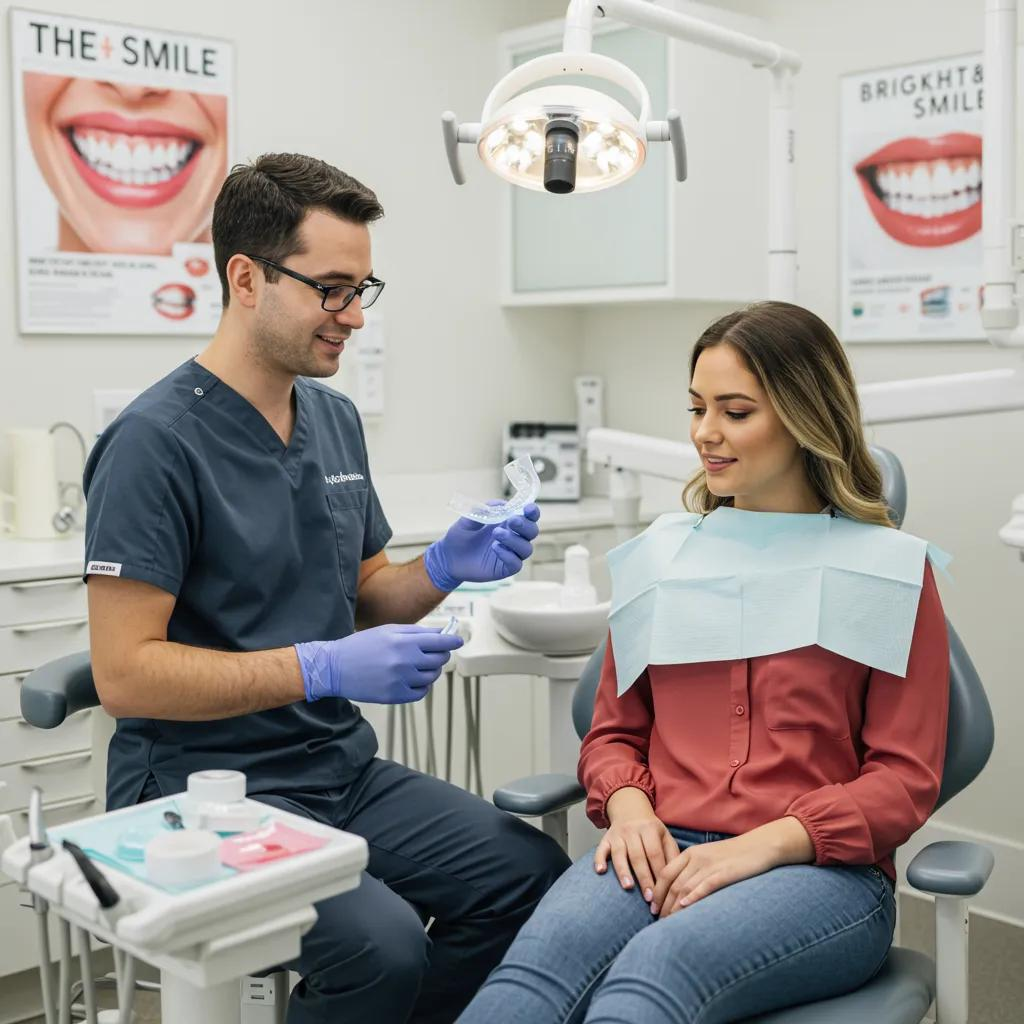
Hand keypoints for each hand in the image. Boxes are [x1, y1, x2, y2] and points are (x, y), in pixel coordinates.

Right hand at [295, 624, 462, 703]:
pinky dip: (422, 686)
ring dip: (430, 670)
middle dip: (441, 655)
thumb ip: (416, 632)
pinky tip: (413, 679)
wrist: (335, 667)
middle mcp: (405, 662)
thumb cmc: (362, 645)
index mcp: (404, 642)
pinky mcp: (395, 696)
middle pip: (439, 660)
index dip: (452, 642)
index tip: (458, 641)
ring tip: (419, 665)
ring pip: (431, 677)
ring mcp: (400, 681)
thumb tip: (441, 634)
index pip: (440, 643)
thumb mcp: (388, 631)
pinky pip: (421, 692)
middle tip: (434, 653)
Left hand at [423, 503, 540, 591]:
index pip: (528, 517)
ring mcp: (510, 554)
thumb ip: (483, 511)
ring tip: (496, 533)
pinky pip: (516, 564)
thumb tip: (501, 505)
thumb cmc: (460, 536)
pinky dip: (509, 555)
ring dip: (514, 540)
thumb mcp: (468, 519)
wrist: (448, 557)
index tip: (528, 508)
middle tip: (512, 521)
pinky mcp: (504, 568)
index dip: (532, 512)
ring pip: (526, 548)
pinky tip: (495, 548)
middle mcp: (513, 538)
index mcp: (508, 523)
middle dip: (525, 525)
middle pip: (532, 532)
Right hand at [594, 787, 678, 904]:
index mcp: (650, 829)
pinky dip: (599, 859)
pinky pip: (601, 848)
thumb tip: (678, 877)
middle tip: (649, 898)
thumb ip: (672, 854)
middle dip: (644, 878)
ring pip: (619, 853)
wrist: (629, 809)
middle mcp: (632, 831)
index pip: (655, 853)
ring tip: (628, 887)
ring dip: (623, 871)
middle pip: (638, 856)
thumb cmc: (650, 829)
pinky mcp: (605, 838)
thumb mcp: (664, 836)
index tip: (663, 892)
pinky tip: (600, 871)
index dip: (659, 873)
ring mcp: (617, 834)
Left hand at [650, 831, 782, 918]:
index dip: (656, 891)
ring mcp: (710, 865)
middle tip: (657, 919)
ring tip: (667, 921)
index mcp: (690, 853)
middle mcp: (697, 858)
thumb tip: (679, 893)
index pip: (665, 873)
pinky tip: (685, 907)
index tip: (651, 907)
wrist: (760, 846)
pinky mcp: (725, 872)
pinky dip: (693, 896)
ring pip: (685, 886)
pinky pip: (705, 885)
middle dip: (663, 903)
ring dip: (674, 906)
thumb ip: (693, 870)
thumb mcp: (708, 858)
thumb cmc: (733, 856)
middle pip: (672, 883)